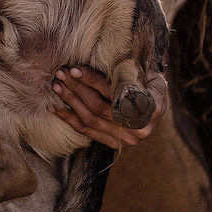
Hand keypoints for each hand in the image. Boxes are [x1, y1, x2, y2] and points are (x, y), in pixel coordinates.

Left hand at [49, 66, 167, 149]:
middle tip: (60, 74)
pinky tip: (54, 108)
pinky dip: (69, 119)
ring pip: (90, 119)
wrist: (157, 103)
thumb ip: (132, 76)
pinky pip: (87, 132)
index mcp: (149, 109)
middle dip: (76, 88)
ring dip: (70, 102)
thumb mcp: (149, 75)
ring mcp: (125, 140)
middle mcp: (138, 129)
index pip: (113, 93)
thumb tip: (112, 67)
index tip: (75, 69)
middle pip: (99, 107)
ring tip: (56, 86)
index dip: (92, 81)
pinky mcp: (114, 144)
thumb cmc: (150, 83)